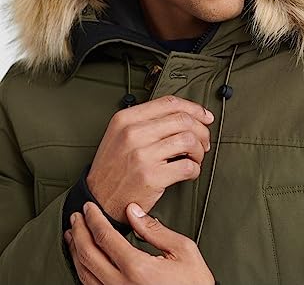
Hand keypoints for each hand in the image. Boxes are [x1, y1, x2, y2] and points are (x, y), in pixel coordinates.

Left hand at [65, 201, 214, 284]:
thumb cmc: (194, 283)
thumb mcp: (183, 250)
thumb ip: (155, 230)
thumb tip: (134, 212)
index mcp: (138, 268)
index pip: (105, 237)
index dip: (94, 219)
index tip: (89, 207)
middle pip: (88, 255)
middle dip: (79, 232)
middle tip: (76, 216)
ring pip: (84, 273)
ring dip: (75, 251)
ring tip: (73, 235)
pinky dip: (82, 269)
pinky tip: (83, 259)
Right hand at [87, 95, 213, 222]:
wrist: (98, 201)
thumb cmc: (112, 168)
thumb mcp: (119, 135)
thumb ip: (146, 121)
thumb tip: (184, 115)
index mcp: (126, 119)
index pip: (169, 103)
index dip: (193, 108)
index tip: (205, 116)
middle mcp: (133, 133)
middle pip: (183, 120)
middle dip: (201, 130)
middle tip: (204, 141)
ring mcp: (142, 155)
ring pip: (189, 140)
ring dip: (199, 150)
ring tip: (196, 157)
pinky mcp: (151, 177)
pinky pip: (187, 166)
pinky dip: (195, 169)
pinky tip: (189, 172)